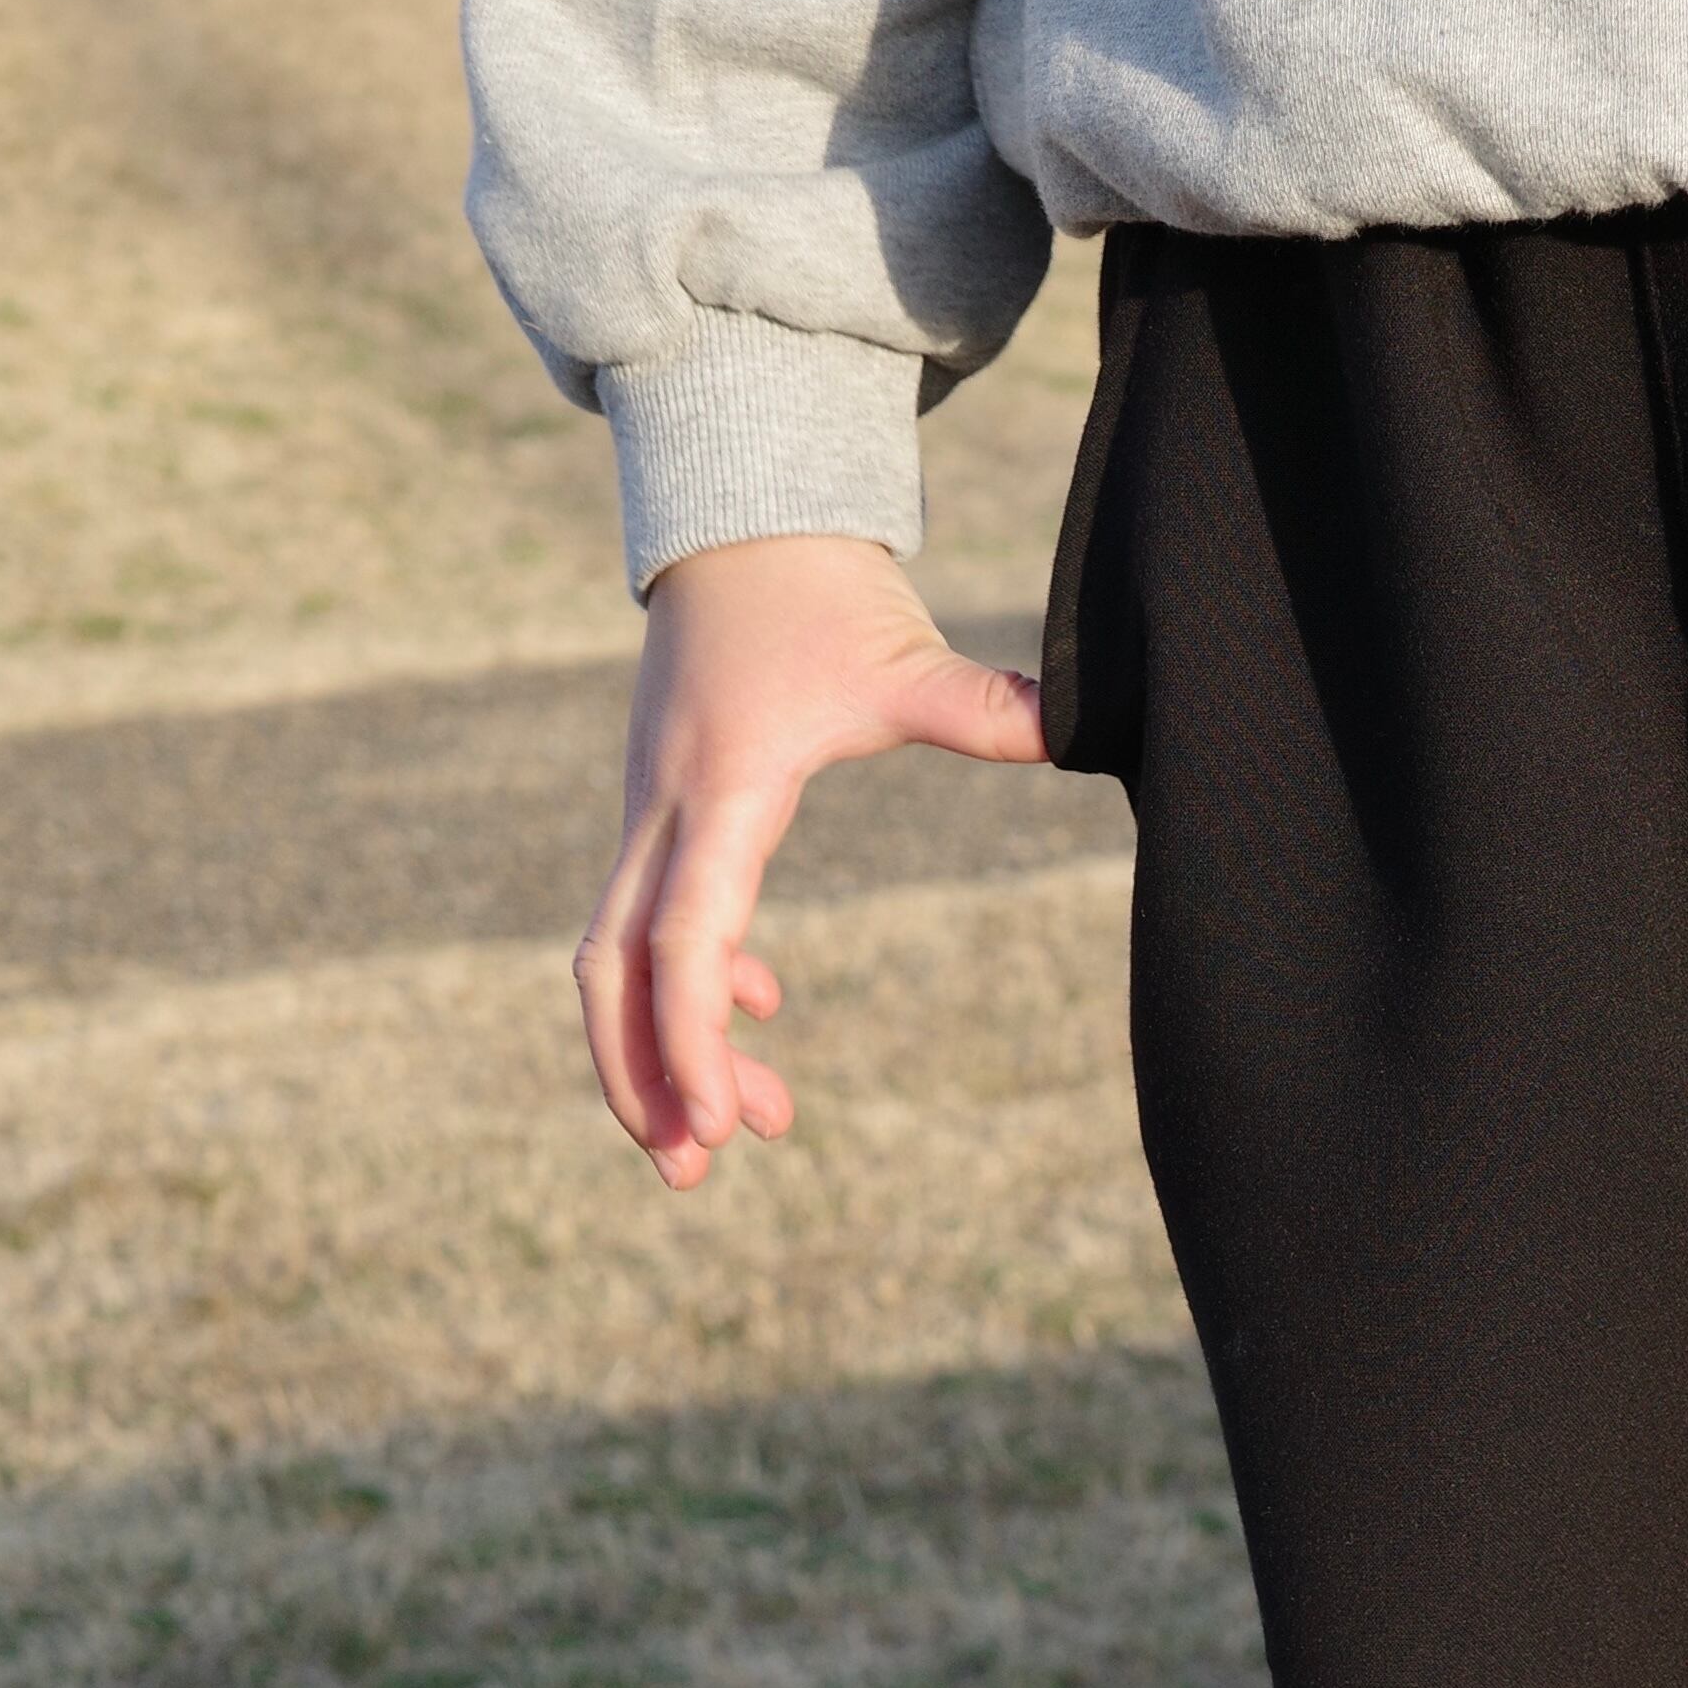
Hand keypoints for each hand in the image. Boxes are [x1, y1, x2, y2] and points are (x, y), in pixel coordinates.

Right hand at [575, 535, 1046, 1187]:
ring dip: (660, 1050)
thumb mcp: (904, 653)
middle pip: (615, 971)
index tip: (727, 1124)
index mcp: (722, 791)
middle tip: (695, 1173)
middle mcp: (664, 811)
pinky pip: (652, 921)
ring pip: (621, 956)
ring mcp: (651, 812)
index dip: (692, 1043)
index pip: (685, 943)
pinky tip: (765, 1013)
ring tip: (735, 1134)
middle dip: (643, 1079)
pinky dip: (693, 985)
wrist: (742, 514)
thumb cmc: (821, 587)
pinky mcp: (663, 811)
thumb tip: (1072, 731)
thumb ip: (983, 704)